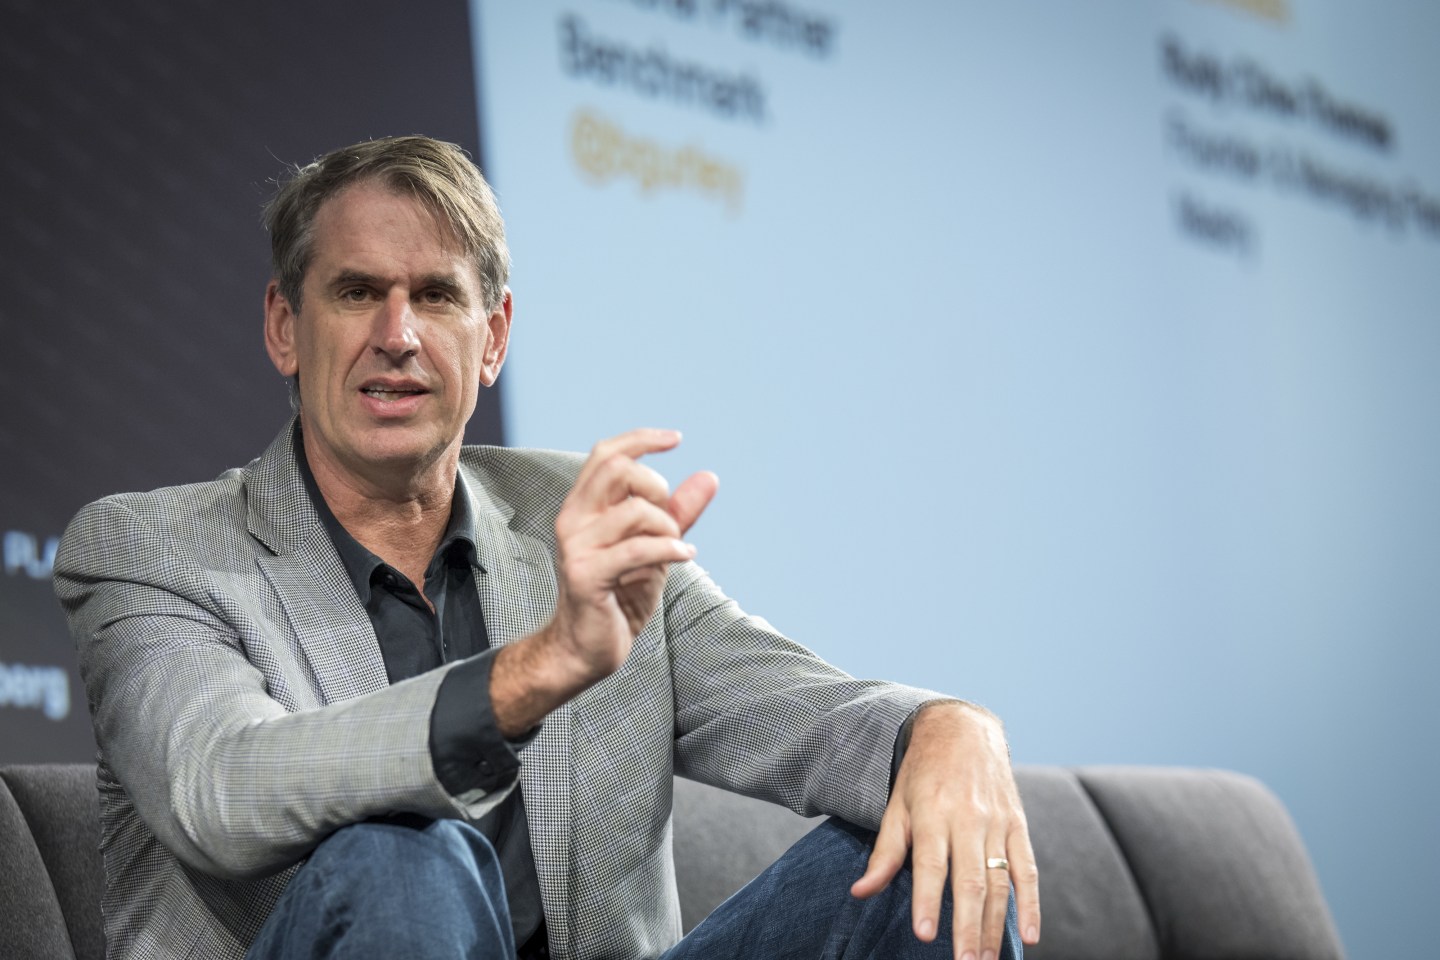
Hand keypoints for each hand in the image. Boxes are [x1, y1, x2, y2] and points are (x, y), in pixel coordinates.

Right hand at [491, 429, 716, 734]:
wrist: (587, 649)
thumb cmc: (619, 595)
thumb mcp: (655, 547)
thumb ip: (678, 512)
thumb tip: (709, 476)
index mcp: (583, 508)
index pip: (606, 454)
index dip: (642, 439)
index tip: (677, 439)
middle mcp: (573, 520)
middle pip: (616, 468)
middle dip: (655, 484)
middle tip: (669, 517)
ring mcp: (576, 547)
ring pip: (634, 511)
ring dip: (667, 527)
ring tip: (676, 548)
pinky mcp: (586, 575)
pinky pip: (638, 549)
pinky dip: (670, 550)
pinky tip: (685, 558)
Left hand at [850, 701, 1040, 959]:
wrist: (964, 730)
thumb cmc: (923, 773)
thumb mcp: (897, 805)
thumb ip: (885, 852)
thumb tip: (860, 892)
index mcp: (933, 813)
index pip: (931, 863)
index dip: (928, 900)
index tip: (925, 934)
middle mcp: (968, 818)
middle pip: (970, 880)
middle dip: (967, 926)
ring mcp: (997, 822)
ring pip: (999, 881)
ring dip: (995, 924)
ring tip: (987, 959)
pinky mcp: (1018, 825)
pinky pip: (1028, 868)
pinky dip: (1032, 903)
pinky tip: (1029, 935)